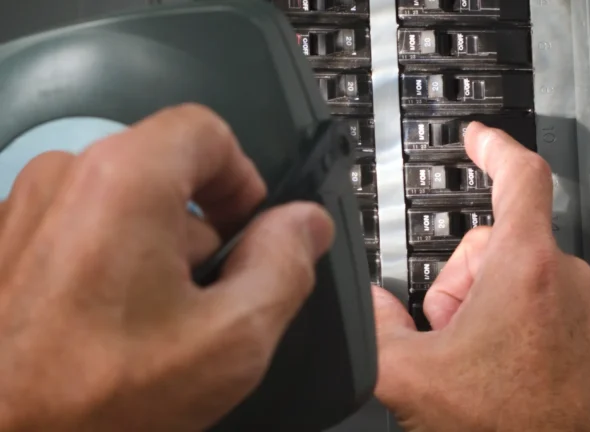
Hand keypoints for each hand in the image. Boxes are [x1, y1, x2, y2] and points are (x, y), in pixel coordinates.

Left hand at [0, 105, 333, 430]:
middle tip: (207, 299)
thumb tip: (305, 224)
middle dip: (201, 228)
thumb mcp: (230, 339)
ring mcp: (23, 212)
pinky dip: (109, 266)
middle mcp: (64, 179)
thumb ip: (284, 266)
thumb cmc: (96, 401)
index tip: (249, 231)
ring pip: (122, 206)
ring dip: (155, 253)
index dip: (243, 177)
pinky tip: (108, 331)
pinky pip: (79, 232)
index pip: (205, 130)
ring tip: (153, 326)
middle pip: (165, 171)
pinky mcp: (3, 247)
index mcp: (124, 180)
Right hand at [373, 123, 589, 431]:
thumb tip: (367, 306)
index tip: (479, 136)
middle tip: (447, 329)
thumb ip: (374, 327)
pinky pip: (548, 307)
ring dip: (488, 305)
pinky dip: (517, 325)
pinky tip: (498, 369)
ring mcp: (586, 314)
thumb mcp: (409, 376)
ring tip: (473, 358)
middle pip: (500, 242)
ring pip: (523, 277)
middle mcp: (570, 284)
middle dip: (462, 278)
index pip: (521, 176)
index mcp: (530, 271)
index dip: (494, 146)